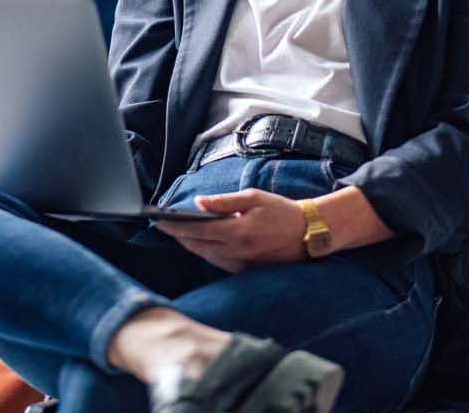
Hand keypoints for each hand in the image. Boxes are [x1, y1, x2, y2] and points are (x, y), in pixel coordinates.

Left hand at [154, 189, 308, 272]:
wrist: (309, 233)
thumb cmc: (282, 211)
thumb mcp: (253, 198)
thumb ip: (224, 202)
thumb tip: (198, 202)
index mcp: (237, 231)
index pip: (197, 231)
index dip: (175, 228)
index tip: (159, 223)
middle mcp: (237, 251)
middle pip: (197, 246)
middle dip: (179, 237)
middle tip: (163, 227)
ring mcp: (241, 264)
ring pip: (206, 256)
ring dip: (191, 246)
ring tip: (178, 234)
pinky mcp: (246, 271)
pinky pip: (219, 263)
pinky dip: (207, 253)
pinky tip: (201, 244)